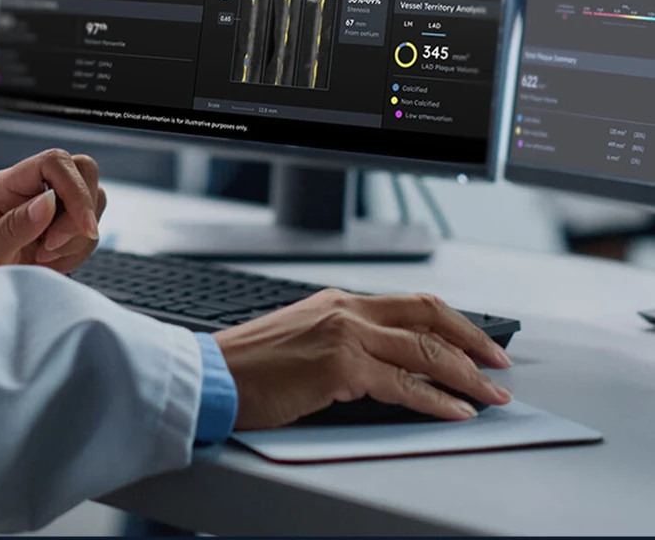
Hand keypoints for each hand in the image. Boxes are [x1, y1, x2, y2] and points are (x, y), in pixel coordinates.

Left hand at [0, 149, 105, 279]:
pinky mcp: (58, 226)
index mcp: (4, 186)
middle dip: (81, 212)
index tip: (84, 228)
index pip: (54, 162)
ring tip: (43, 258)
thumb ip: (13, 228)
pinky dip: (77, 250)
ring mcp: (46, 205)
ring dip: (77, 236)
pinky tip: (49, 263)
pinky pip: (86, 229)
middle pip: (82, 170)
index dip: (76, 190)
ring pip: (93, 199)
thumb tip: (49, 201)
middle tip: (51, 247)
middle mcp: (28, 188)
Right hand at [215, 289, 512, 426]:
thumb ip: (344, 342)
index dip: (452, 323)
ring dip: (466, 375)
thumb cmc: (252, 366)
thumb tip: (390, 366)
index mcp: (338, 301)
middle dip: (472, 340)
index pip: (411, 304)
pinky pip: (404, 384)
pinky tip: (456, 411)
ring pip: (424, 349)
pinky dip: (437, 399)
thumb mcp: (304, 340)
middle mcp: (346, 310)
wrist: (215, 374)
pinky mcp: (339, 367)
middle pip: (428, 316)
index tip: (477, 343)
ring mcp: (344, 335)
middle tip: (499, 364)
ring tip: (490, 396)